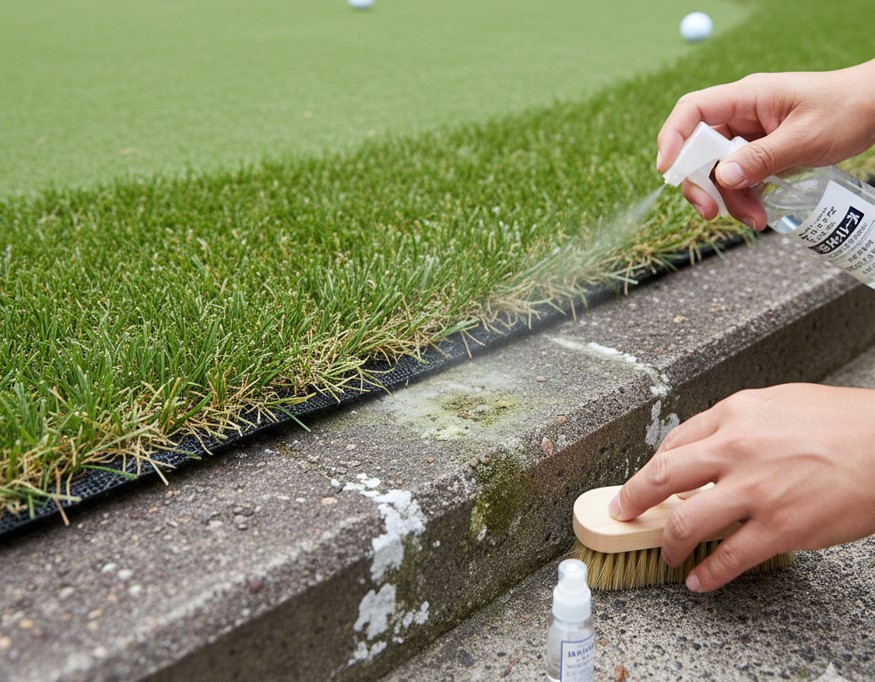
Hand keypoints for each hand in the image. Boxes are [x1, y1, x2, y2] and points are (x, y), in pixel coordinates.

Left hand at [609, 384, 874, 591]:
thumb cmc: (839, 422)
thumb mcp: (776, 403)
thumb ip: (734, 423)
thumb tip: (703, 448)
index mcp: (734, 415)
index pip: (673, 443)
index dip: (649, 469)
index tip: (640, 484)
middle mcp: (736, 450)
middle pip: (663, 478)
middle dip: (633, 500)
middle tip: (623, 513)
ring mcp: (756, 491)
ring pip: (687, 522)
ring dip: (668, 543)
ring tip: (666, 553)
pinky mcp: (781, 527)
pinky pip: (730, 557)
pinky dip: (708, 574)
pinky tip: (698, 581)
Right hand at [656, 59, 874, 229]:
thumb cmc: (847, 110)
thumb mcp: (805, 138)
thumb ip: (762, 158)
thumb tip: (724, 178)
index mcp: (746, 97)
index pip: (693, 111)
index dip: (673, 138)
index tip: (667, 170)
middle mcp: (741, 115)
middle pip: (698, 150)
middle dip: (701, 184)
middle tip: (710, 212)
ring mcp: (748, 135)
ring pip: (718, 171)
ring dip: (729, 199)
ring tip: (754, 220)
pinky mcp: (758, 152)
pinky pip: (738, 178)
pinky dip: (744, 198)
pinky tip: (759, 213)